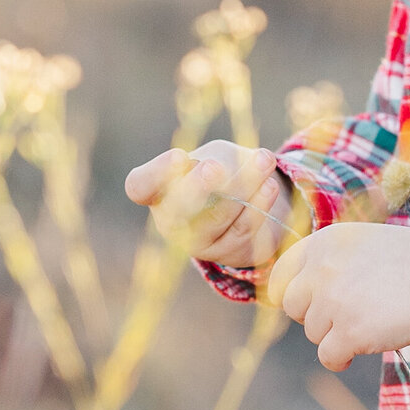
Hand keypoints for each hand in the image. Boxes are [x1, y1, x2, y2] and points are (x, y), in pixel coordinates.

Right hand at [125, 140, 294, 265]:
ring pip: (216, 220)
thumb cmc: (224, 171)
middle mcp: (170, 221)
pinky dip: (258, 205)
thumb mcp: (217, 155)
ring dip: (243, 189)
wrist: (250, 204)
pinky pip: (242, 230)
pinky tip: (269, 185)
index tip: (179, 156)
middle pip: (177, 210)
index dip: (156, 173)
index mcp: (157, 191)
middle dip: (197, 188)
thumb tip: (229, 170)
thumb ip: (220, 158)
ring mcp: (197, 242)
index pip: (140, 186)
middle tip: (216, 168)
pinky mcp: (227, 253)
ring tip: (264, 161)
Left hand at [266, 224, 409, 369]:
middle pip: (293, 307)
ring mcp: (334, 301)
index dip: (296, 293)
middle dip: (315, 315)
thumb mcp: (363, 244)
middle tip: (346, 315)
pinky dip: (342, 358)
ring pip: (313, 334)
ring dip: (337, 334)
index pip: (282, 274)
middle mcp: (322, 269)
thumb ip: (330, 262)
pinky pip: (328, 357)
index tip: (313, 304)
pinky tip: (363, 347)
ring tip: (370, 322)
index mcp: (325, 242)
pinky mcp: (350, 332)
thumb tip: (301, 296)